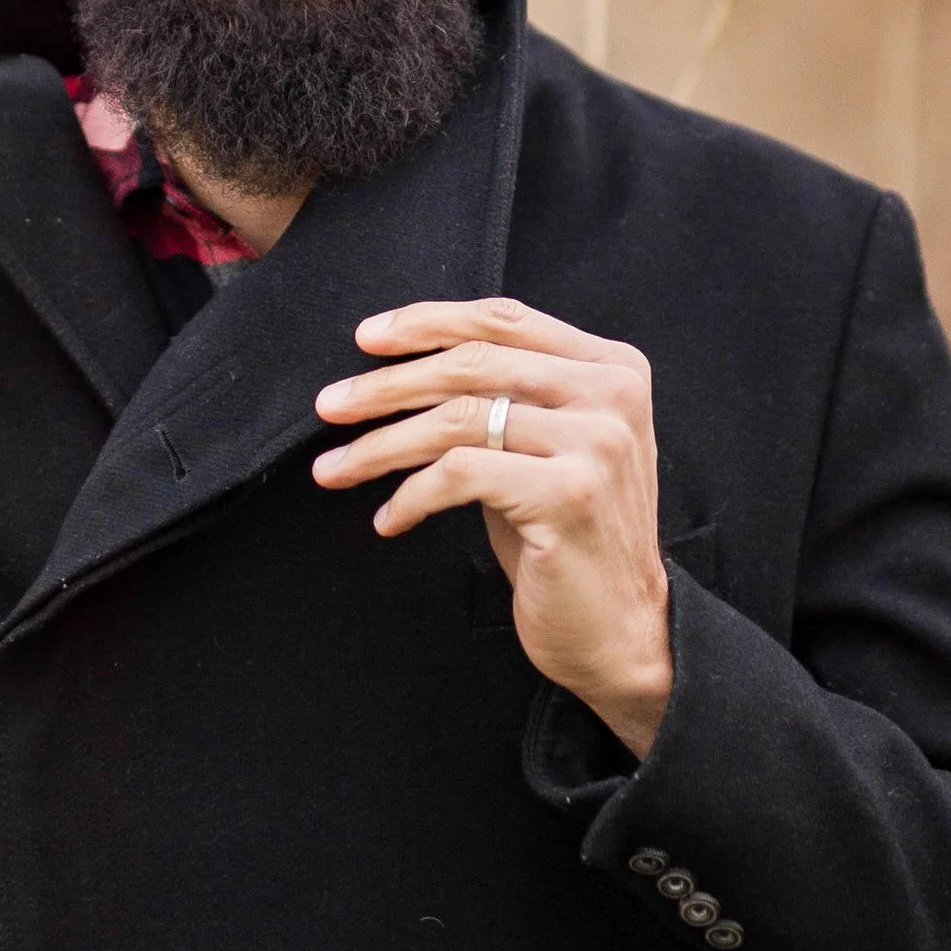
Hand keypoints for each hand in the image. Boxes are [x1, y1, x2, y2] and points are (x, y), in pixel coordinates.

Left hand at [311, 297, 672, 756]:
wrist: (622, 630)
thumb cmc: (568, 538)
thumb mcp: (546, 449)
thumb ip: (507, 398)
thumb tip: (405, 369)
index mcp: (612, 369)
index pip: (504, 320)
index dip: (428, 322)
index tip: (366, 338)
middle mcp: (611, 395)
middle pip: (472, 365)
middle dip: (386, 385)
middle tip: (328, 406)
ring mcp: (595, 443)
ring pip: (456, 419)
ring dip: (381, 444)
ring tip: (334, 468)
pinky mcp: (567, 494)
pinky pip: (458, 474)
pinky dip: (410, 496)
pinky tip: (389, 519)